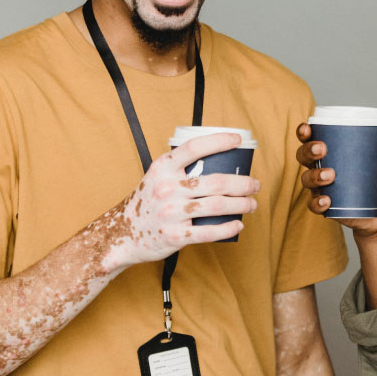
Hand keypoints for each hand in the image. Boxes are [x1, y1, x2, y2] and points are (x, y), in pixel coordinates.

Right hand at [105, 133, 259, 268]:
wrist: (121, 235)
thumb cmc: (148, 201)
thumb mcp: (157, 176)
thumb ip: (180, 167)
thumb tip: (219, 157)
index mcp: (163, 168)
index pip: (195, 147)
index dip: (219, 140)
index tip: (238, 139)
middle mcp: (167, 188)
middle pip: (217, 181)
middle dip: (243, 183)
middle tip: (255, 184)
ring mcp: (171, 213)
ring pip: (218, 205)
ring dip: (242, 204)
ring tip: (252, 204)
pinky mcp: (175, 236)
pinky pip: (209, 231)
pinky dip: (228, 228)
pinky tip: (239, 224)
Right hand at [295, 123, 376, 238]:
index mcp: (334, 153)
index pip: (312, 138)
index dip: (305, 132)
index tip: (307, 129)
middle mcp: (322, 168)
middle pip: (303, 156)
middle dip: (308, 150)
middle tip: (322, 149)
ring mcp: (322, 188)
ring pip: (307, 179)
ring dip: (315, 175)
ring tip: (330, 175)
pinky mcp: (326, 207)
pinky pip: (314, 204)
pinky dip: (318, 202)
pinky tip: (327, 200)